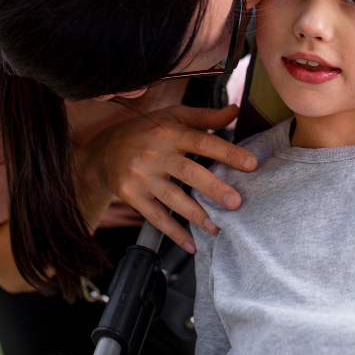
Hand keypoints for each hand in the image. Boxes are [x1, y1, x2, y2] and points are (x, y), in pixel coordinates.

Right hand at [74, 104, 256, 252]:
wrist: (102, 150)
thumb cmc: (146, 131)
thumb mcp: (172, 116)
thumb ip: (205, 117)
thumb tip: (236, 111)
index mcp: (169, 132)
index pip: (202, 141)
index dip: (227, 152)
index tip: (251, 164)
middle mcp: (155, 153)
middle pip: (188, 171)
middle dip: (213, 187)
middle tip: (236, 202)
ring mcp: (141, 175)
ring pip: (172, 197)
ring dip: (196, 214)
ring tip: (218, 227)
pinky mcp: (131, 194)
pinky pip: (154, 216)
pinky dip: (173, 232)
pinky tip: (191, 243)